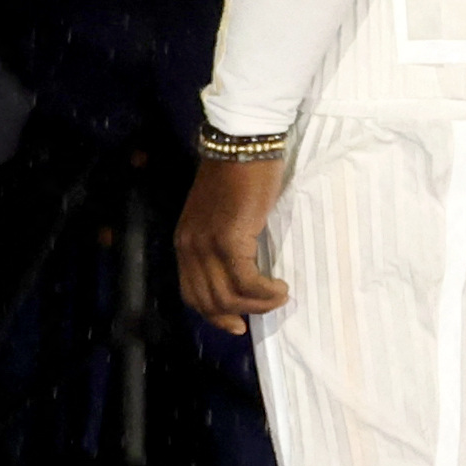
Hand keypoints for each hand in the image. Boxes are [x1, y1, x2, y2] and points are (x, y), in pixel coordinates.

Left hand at [175, 155, 291, 327]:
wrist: (241, 144)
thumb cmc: (238, 174)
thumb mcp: (221, 215)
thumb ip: (222, 241)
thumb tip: (241, 270)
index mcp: (185, 242)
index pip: (191, 293)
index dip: (214, 314)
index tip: (238, 322)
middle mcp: (190, 247)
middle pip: (208, 301)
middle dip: (238, 314)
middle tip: (266, 310)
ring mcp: (207, 245)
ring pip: (227, 296)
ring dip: (258, 304)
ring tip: (279, 295)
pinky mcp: (229, 240)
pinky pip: (246, 281)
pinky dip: (265, 292)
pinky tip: (280, 287)